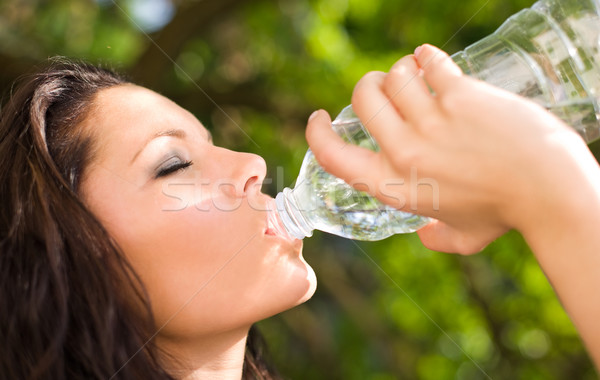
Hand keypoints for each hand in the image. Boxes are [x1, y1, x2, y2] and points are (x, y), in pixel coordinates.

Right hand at [306, 44, 593, 253]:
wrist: (549, 189)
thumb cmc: (507, 214)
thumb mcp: (464, 237)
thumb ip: (438, 240)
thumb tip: (425, 237)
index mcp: (395, 186)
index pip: (334, 157)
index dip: (317, 134)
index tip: (318, 118)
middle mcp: (405, 151)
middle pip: (363, 98)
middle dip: (367, 87)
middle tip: (382, 88)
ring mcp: (431, 121)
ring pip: (395, 75)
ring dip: (401, 72)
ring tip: (415, 76)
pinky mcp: (460, 96)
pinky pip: (430, 63)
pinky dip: (426, 58)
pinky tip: (430, 60)